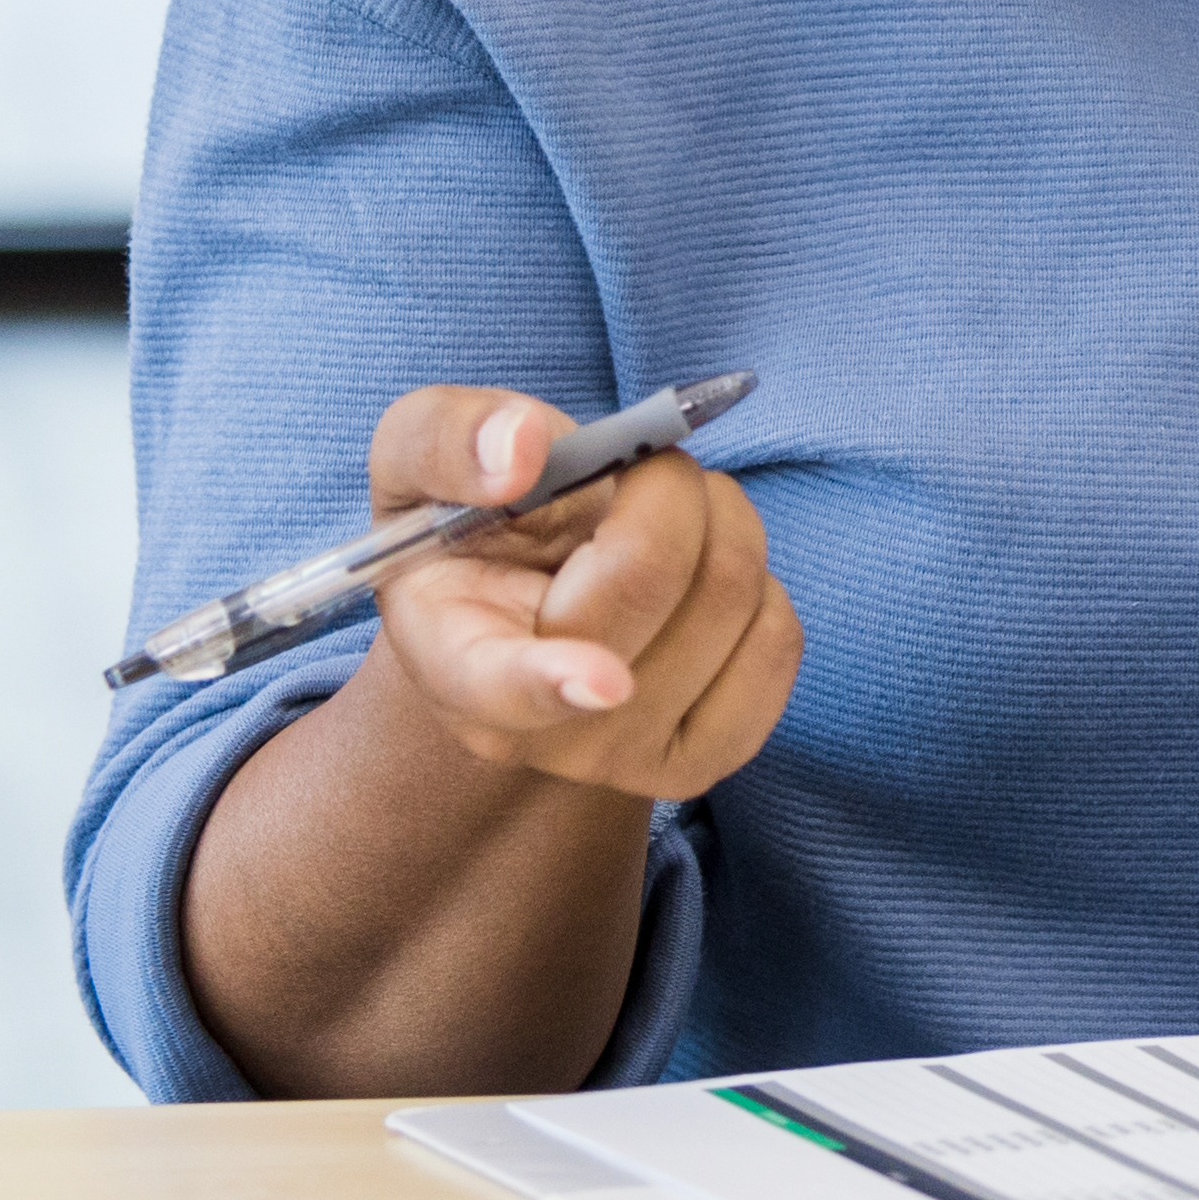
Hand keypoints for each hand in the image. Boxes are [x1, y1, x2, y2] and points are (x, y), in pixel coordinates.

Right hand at [357, 384, 802, 801]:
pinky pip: (779, 639)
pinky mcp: (708, 759)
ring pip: (729, 595)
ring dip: (718, 517)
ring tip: (664, 521)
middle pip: (649, 577)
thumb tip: (521, 455)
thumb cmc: (471, 521)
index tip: (603, 680)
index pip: (504, 688)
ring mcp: (626, 759)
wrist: (518, 599)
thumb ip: (445, 440)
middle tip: (639, 469)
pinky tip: (699, 578)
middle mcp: (539, 734)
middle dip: (664, 482)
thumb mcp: (420, 456)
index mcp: (453, 660)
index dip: (554, 682)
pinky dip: (758, 578)